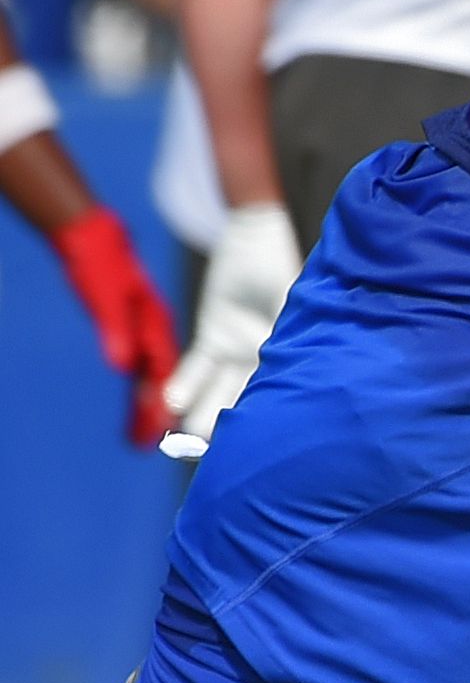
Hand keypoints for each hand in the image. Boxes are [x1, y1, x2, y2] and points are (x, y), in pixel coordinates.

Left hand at [51, 209, 180, 445]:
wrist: (92, 235)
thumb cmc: (99, 261)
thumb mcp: (103, 295)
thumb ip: (115, 330)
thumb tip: (122, 365)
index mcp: (153, 329)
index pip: (163, 376)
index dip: (163, 406)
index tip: (163, 436)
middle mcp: (154, 334)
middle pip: (161, 382)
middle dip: (156, 415)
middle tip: (147, 448)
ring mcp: (146, 332)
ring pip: (153, 377)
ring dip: (148, 405)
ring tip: (142, 436)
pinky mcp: (135, 329)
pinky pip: (143, 365)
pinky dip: (143, 386)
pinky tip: (140, 400)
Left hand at [162, 201, 300, 450]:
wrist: (254, 239)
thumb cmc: (278, 267)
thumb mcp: (286, 302)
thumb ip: (282, 333)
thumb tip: (278, 368)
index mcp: (291, 357)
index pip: (277, 397)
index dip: (265, 425)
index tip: (251, 450)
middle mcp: (266, 361)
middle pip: (247, 403)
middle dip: (230, 432)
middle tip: (212, 458)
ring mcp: (239, 351)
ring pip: (219, 393)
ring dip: (202, 416)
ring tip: (183, 440)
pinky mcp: (213, 337)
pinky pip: (197, 368)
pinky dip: (184, 384)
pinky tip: (170, 401)